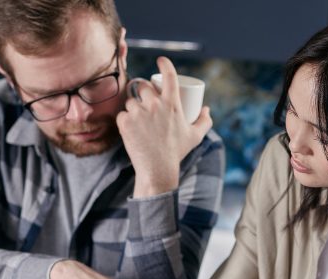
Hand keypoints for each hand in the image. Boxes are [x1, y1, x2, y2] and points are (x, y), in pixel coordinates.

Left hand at [117, 56, 212, 196]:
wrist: (157, 169)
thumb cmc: (177, 152)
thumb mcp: (195, 136)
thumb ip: (204, 121)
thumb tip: (206, 109)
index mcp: (172, 104)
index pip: (169, 76)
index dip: (165, 64)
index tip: (161, 60)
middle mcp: (155, 105)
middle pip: (144, 87)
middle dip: (143, 92)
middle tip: (145, 103)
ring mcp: (139, 113)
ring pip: (131, 101)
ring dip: (133, 107)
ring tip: (138, 119)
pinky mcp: (125, 122)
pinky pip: (122, 114)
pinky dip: (125, 120)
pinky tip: (130, 128)